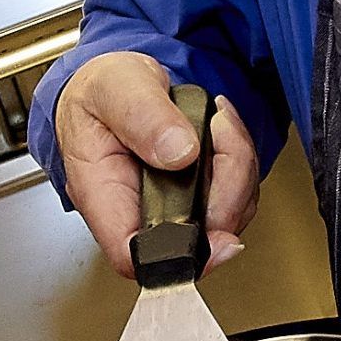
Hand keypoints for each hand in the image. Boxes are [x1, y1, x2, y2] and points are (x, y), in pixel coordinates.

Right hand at [54, 52, 259, 278]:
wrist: (109, 85)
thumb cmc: (100, 94)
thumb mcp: (113, 88)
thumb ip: (143, 117)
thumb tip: (178, 152)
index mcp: (103, 194)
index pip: (136, 255)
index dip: (182, 255)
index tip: (218, 235)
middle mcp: (138, 211)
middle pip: (196, 239)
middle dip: (228, 191)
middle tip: (221, 135)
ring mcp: (170, 207)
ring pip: (225, 218)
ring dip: (238, 169)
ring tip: (217, 123)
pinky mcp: (194, 197)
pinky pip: (235, 197)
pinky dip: (240, 162)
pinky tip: (222, 130)